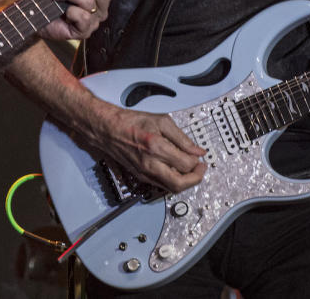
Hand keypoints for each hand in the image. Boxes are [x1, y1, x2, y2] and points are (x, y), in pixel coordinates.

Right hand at [90, 104, 206, 193]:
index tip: (200, 157)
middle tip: (200, 169)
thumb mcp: (162, 121)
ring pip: (170, 189)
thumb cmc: (132, 123)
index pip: (186, 164)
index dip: (198, 162)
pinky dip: (172, 180)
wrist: (108, 129)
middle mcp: (150, 165)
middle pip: (179, 184)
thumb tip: (197, 151)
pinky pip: (161, 185)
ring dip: (184, 182)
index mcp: (156, 148)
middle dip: (195, 179)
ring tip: (189, 169)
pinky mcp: (141, 176)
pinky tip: (175, 169)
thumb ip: (182, 138)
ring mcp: (144, 173)